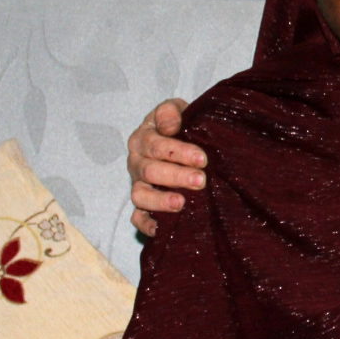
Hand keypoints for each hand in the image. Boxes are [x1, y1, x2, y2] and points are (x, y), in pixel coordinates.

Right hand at [128, 98, 206, 235]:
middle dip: (176, 176)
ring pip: (140, 195)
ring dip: (160, 201)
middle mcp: (137, 162)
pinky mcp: (143, 204)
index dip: (179, 152)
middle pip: (150, 171)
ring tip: (182, 203)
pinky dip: (145, 224)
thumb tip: (170, 125)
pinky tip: (160, 229)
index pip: (156, 145)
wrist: (181, 138)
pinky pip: (137, 217)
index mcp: (144, 138)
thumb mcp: (176, 109)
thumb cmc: (181, 125)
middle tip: (201, 180)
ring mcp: (139, 184)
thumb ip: (170, 112)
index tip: (202, 158)